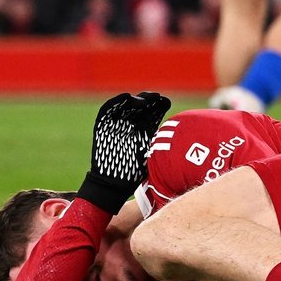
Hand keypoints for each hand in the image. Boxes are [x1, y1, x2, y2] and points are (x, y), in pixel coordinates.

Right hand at [78, 92, 170, 213]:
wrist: (112, 182)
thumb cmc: (134, 172)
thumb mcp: (150, 155)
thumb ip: (158, 143)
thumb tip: (177, 135)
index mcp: (144, 129)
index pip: (153, 113)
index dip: (159, 106)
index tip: (166, 102)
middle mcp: (131, 124)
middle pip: (141, 106)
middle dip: (149, 100)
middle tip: (157, 97)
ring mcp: (117, 123)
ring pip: (126, 105)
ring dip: (135, 100)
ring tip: (144, 100)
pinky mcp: (103, 125)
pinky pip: (108, 110)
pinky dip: (116, 102)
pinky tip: (126, 98)